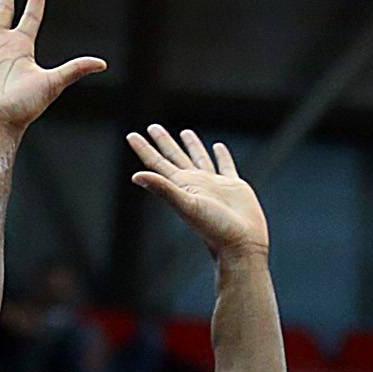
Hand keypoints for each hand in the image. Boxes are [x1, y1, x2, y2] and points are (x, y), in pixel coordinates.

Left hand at [126, 125, 268, 258]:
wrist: (241, 245)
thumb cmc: (214, 229)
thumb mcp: (186, 206)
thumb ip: (163, 189)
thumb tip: (135, 176)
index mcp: (181, 187)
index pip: (158, 164)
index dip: (144, 149)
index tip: (131, 135)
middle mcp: (195, 184)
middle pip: (175, 157)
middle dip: (163, 142)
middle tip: (152, 127)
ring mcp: (214, 185)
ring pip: (199, 159)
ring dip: (191, 146)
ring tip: (185, 132)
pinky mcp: (233, 187)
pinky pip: (225, 166)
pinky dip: (222, 156)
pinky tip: (218, 147)